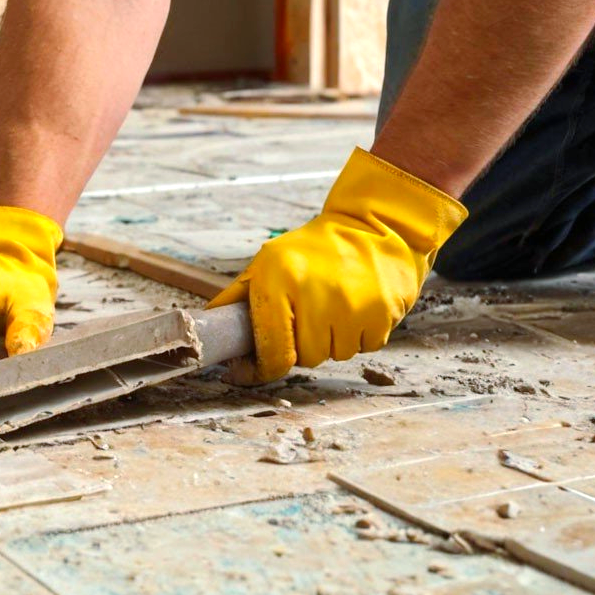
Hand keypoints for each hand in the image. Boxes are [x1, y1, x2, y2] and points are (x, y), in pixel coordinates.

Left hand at [207, 148, 467, 383]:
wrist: (374, 224)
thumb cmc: (315, 247)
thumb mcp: (269, 261)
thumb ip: (238, 296)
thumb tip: (209, 323)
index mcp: (280, 280)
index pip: (272, 351)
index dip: (260, 369)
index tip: (248, 370)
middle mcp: (318, 295)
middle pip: (306, 358)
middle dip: (301, 346)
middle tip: (306, 319)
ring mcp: (355, 306)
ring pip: (336, 355)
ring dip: (332, 341)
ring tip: (334, 308)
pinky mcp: (385, 312)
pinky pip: (366, 347)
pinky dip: (360, 335)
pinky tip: (357, 308)